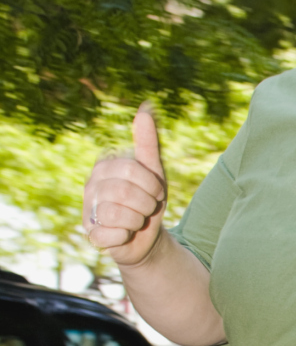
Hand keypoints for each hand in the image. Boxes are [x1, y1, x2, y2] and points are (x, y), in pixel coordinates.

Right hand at [82, 104, 167, 267]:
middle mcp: (91, 186)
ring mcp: (88, 210)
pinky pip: (113, 235)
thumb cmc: (148, 199)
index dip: (152, 185)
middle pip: (125, 191)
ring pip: (118, 214)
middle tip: (148, 208)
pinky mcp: (91, 235)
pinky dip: (127, 236)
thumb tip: (145, 109)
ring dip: (138, 220)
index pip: (131, 169)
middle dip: (147, 203)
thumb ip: (148, 142)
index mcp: (104, 167)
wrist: (145, 236)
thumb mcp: (153, 171)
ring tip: (137, 219)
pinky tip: (125, 233)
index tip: (157, 192)